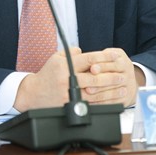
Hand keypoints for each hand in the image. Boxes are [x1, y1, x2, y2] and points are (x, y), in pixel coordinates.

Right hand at [13, 47, 144, 111]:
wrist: (33, 93)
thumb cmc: (47, 75)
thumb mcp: (56, 58)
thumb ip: (71, 53)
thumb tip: (84, 51)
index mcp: (65, 64)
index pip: (89, 59)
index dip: (105, 57)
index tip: (116, 55)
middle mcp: (67, 78)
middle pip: (94, 77)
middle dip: (111, 76)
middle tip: (122, 75)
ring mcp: (69, 93)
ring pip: (95, 92)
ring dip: (111, 91)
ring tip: (122, 88)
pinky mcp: (70, 104)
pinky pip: (90, 103)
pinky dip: (103, 102)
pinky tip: (111, 100)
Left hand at [73, 48, 142, 106]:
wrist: (130, 79)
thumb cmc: (114, 65)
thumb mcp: (110, 56)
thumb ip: (98, 56)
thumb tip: (78, 53)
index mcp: (122, 61)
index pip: (112, 63)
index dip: (101, 66)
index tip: (92, 68)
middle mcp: (127, 74)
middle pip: (113, 78)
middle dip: (98, 80)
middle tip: (87, 83)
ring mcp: (128, 87)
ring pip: (113, 91)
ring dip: (99, 92)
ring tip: (87, 92)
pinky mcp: (126, 99)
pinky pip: (114, 102)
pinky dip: (102, 102)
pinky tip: (92, 101)